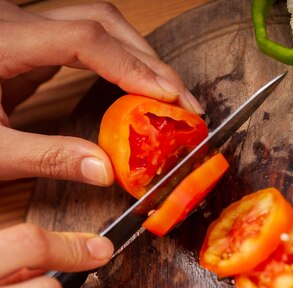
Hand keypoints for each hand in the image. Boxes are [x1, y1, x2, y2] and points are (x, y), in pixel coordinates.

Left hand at [0, 0, 202, 184]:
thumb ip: (48, 157)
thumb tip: (105, 170)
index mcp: (4, 41)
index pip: (85, 39)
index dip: (133, 67)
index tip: (169, 99)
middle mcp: (17, 21)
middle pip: (100, 19)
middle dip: (147, 58)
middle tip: (183, 101)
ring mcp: (23, 27)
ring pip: (94, 22)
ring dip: (136, 55)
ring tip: (167, 94)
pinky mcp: (27, 42)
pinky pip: (83, 40)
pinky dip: (116, 61)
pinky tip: (133, 88)